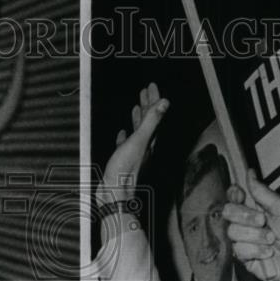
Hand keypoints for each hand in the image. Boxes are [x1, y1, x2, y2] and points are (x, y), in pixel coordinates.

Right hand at [97, 82, 168, 207]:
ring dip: (138, 117)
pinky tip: (122, 133)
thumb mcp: (139, 141)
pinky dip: (124, 136)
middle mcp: (144, 146)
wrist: (114, 194)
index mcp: (149, 140)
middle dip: (147, 104)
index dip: (153, 99)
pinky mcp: (123, 161)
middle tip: (145, 91)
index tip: (151, 86)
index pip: (153, 114)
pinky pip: (125, 145)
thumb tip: (165, 103)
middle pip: (148, 121)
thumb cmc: (125, 171)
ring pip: (138, 131)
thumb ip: (151, 121)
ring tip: (136, 106)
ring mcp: (134, 153)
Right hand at [223, 173, 279, 280]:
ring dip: (255, 235)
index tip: (241, 195)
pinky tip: (267, 253)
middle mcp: (246, 222)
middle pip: (228, 211)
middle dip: (246, 216)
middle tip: (263, 221)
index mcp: (255, 208)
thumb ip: (263, 192)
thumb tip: (250, 173)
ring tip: (271, 240)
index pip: (234, 196)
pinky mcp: (242, 256)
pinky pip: (238, 249)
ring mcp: (242, 239)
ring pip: (232, 231)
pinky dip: (256, 250)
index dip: (234, 194)